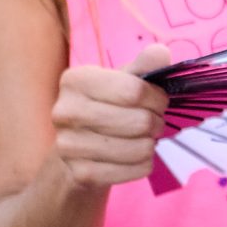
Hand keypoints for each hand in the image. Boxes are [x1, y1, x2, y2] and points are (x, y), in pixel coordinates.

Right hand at [52, 43, 170, 191]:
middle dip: (156, 122)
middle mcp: (65, 111)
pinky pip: (136, 169)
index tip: (158, 101)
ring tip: (142, 139)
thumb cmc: (104, 109)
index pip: (135, 91)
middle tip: (152, 123)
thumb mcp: (121, 83)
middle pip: (140, 121)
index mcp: (75, 80)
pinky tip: (133, 158)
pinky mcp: (81, 173)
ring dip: (151, 145)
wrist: (74, 154)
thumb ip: (143, 67)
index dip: (157, 98)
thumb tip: (161, 52)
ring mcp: (69, 145)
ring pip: (141, 148)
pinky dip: (144, 164)